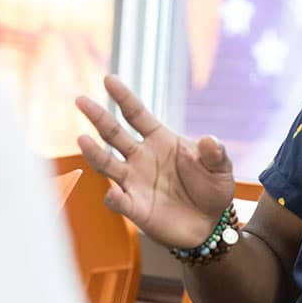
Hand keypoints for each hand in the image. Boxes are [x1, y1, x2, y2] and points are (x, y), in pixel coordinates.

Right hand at [75, 75, 234, 248]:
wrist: (209, 224)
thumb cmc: (212, 188)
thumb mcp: (220, 168)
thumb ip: (215, 153)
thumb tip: (208, 140)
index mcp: (160, 140)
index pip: (137, 114)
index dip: (123, 97)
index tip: (109, 79)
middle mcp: (141, 157)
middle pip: (114, 134)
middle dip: (97, 116)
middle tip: (80, 100)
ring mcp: (135, 182)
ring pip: (107, 164)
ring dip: (94, 153)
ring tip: (82, 139)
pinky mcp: (135, 208)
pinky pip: (119, 201)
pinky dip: (115, 198)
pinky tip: (115, 193)